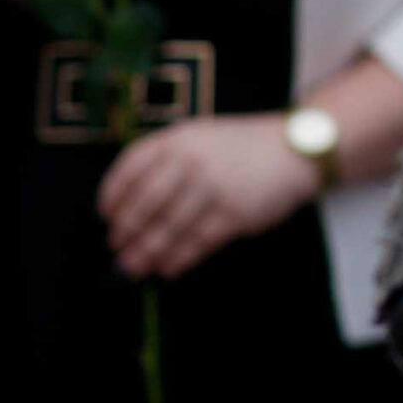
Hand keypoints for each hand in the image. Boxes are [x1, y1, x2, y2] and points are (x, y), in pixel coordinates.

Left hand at [99, 114, 319, 279]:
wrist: (296, 149)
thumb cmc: (243, 145)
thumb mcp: (202, 135)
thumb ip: (168, 159)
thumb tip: (129, 204)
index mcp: (180, 138)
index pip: (130, 168)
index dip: (112, 195)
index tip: (106, 215)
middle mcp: (193, 161)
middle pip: (144, 204)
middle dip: (127, 230)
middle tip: (118, 246)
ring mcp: (215, 187)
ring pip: (168, 228)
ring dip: (146, 252)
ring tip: (135, 265)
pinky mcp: (235, 213)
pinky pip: (197, 243)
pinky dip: (178, 259)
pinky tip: (169, 267)